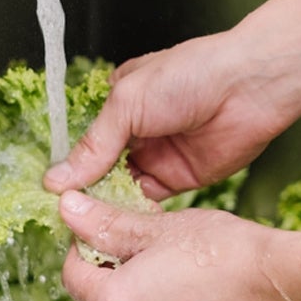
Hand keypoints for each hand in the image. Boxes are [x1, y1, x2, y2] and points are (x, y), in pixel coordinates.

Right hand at [45, 34, 286, 199]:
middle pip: (103, 168)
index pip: (88, 141)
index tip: (51, 192)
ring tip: (83, 223)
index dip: (71, 166)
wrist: (249, 88)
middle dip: (86, 189)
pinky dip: (133, 211)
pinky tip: (116, 222)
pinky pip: (149, 200)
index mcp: (121, 105)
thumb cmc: (188, 77)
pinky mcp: (180, 178)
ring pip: (123, 187)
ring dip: (107, 203)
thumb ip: (94, 146)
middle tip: (64, 214)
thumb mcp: (127, 104)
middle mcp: (138, 132)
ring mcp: (158, 156)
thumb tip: (58, 177)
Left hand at [58, 190, 282, 300]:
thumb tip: (69, 207)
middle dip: (103, 260)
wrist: (272, 280)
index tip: (100, 223)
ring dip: (124, 275)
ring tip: (152, 251)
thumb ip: (107, 223)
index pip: (74, 272)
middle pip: (93, 291)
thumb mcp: (157, 230)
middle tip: (128, 235)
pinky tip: (168, 272)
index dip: (82, 241)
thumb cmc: (220, 252)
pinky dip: (144, 290)